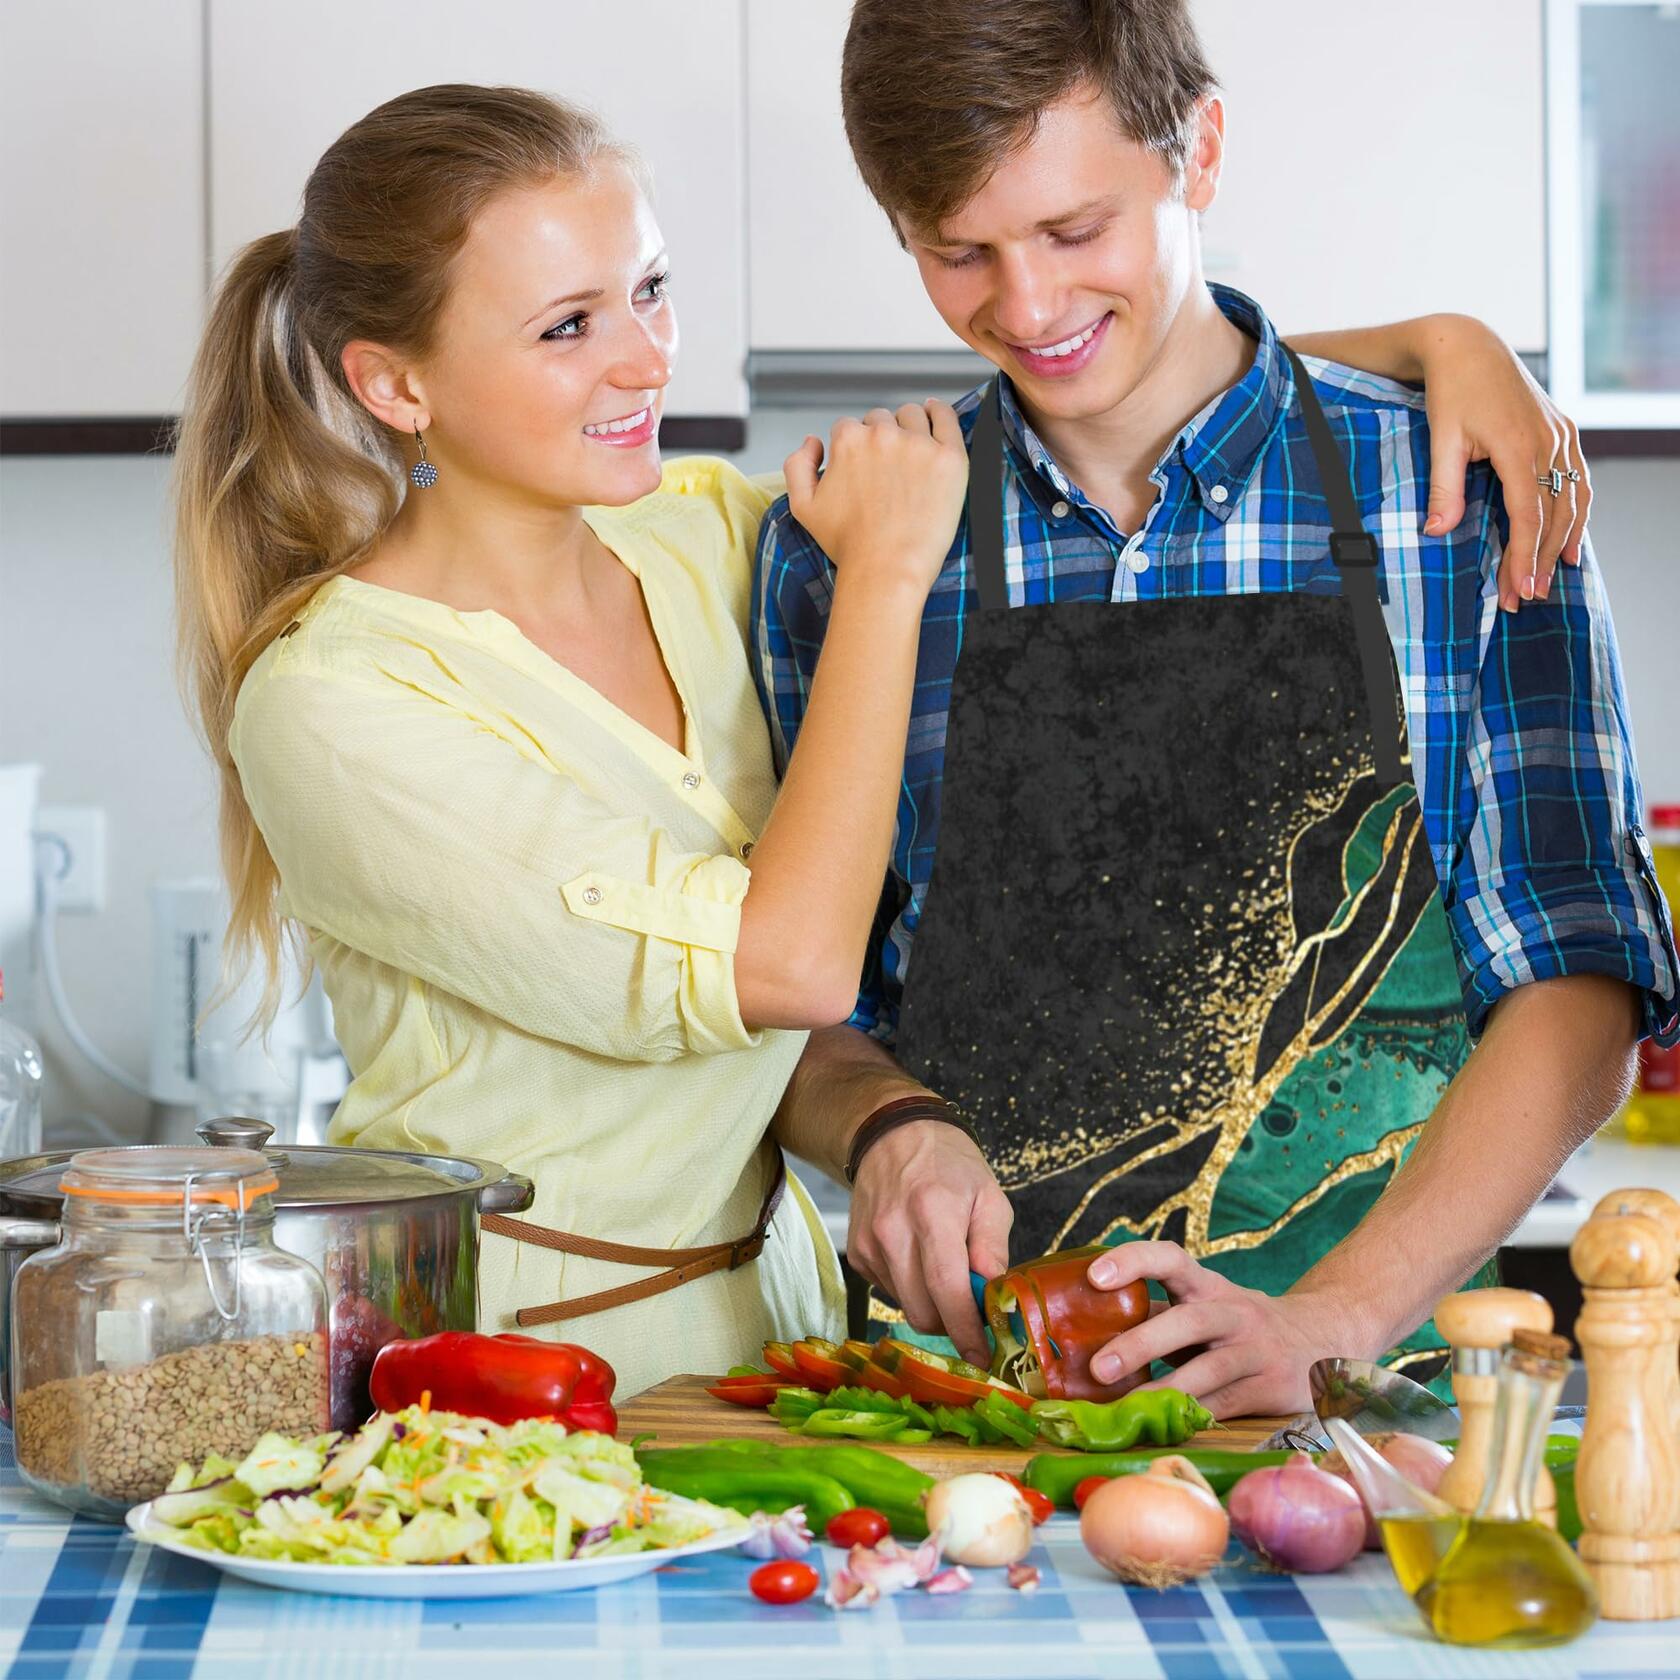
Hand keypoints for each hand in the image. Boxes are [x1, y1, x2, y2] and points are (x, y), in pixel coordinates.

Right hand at [782, 401, 968, 596]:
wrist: (886, 571)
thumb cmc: (848, 545)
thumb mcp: (803, 507)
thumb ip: (797, 466)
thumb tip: (812, 441)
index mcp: (848, 441)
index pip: (849, 427)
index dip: (854, 448)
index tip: (864, 469)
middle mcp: (883, 435)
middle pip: (881, 419)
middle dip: (881, 438)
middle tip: (887, 470)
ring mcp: (919, 444)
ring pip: (912, 416)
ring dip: (909, 426)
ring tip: (911, 451)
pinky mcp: (948, 458)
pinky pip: (946, 419)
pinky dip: (939, 413)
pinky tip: (934, 414)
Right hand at [846, 1120, 1011, 1365]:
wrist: (893, 1134)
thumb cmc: (950, 1165)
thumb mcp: (989, 1197)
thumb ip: (992, 1249)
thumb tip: (996, 1299)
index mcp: (933, 1213)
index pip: (948, 1291)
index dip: (967, 1332)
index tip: (984, 1357)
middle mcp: (894, 1231)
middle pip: (923, 1312)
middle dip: (953, 1324)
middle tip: (974, 1310)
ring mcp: (869, 1243)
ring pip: (905, 1308)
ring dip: (932, 1306)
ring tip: (947, 1275)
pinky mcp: (857, 1253)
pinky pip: (890, 1292)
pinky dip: (911, 1289)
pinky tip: (919, 1259)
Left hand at [1084, 1242, 1378, 1418]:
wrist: (1323, 1338)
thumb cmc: (1238, 1322)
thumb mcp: (1202, 1306)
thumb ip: (1156, 1313)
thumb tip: (1084, 1330)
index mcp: (1208, 1285)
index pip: (1170, 1259)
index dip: (1132, 1261)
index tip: (1094, 1276)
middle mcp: (1233, 1312)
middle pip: (1189, 1321)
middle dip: (1142, 1343)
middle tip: (1098, 1368)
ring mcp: (1255, 1351)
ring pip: (1209, 1371)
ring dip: (1163, 1392)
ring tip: (1123, 1411)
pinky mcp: (1269, 1389)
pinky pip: (1223, 1407)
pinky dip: (1190, 1419)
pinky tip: (1161, 1429)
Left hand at [1413, 314, 1590, 612]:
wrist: (1468, 346)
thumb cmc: (1451, 391)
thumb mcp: (1441, 439)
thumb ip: (1445, 487)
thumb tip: (1437, 532)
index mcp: (1519, 446)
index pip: (1527, 516)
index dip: (1525, 557)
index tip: (1520, 590)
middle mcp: (1548, 442)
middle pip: (1554, 514)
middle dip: (1541, 559)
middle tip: (1528, 597)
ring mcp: (1560, 435)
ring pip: (1574, 498)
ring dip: (1564, 541)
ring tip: (1553, 577)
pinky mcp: (1563, 430)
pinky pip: (1578, 479)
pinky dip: (1578, 511)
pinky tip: (1572, 539)